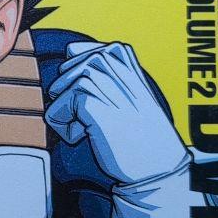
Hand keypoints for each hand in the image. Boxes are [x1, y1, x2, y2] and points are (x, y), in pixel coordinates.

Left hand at [45, 41, 188, 185]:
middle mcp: (121, 74)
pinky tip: (85, 136)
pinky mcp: (97, 108)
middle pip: (73, 65)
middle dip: (69, 92)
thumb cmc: (141, 137)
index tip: (92, 99)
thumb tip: (70, 48)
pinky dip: (63, 125)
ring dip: (66, 110)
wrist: (157, 169)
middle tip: (89, 116)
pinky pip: (59, 106)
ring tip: (87, 126)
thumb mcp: (128, 97)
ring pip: (64, 85)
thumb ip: (106, 73)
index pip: (94, 49)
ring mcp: (110, 90)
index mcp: (131, 68)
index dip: (83, 73)